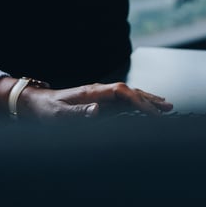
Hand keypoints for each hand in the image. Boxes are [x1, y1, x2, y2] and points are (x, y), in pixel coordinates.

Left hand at [18, 82, 172, 118]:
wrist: (37, 103)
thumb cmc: (48, 110)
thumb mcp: (60, 115)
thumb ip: (79, 113)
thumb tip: (97, 111)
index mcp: (92, 92)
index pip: (122, 92)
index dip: (138, 101)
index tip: (152, 113)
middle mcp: (99, 91)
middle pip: (130, 91)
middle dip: (149, 99)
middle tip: (168, 108)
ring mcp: (100, 95)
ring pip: (129, 95)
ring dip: (147, 100)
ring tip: (166, 105)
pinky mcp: (99, 101)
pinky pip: (122, 101)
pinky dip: (137, 103)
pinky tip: (146, 107)